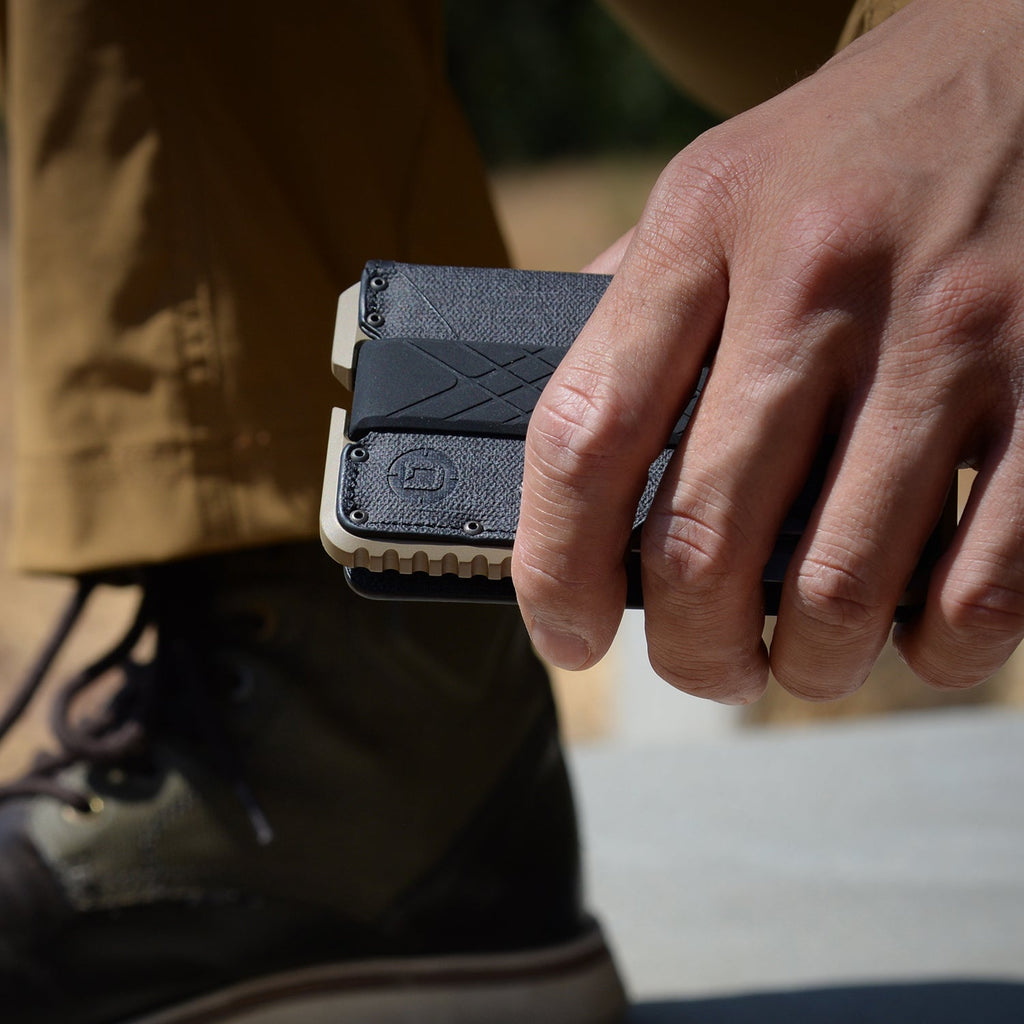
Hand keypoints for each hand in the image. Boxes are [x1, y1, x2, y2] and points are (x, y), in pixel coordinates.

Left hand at [513, 0, 1023, 703]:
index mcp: (708, 230)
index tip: (567, 631)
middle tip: (702, 665)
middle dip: (691, 653)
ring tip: (801, 656)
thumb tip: (564, 442)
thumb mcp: (720, 187)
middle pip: (703, 543)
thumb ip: (638, 309)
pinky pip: (983, 585)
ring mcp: (952, 339)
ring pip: (838, 590)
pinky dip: (933, 648)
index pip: (583, 436)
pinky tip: (911, 631)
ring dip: (807, 665)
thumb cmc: (857, 147)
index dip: (555, 568)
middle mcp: (820, 283)